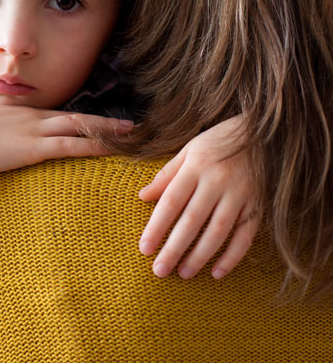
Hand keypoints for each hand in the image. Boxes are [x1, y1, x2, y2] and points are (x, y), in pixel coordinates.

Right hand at [0, 106, 133, 177]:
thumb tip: (0, 147)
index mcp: (21, 115)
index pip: (60, 116)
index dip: (83, 120)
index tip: (101, 123)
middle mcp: (33, 118)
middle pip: (77, 117)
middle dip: (105, 121)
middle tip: (130, 125)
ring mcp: (34, 131)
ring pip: (80, 127)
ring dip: (108, 130)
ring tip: (131, 134)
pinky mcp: (33, 148)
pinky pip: (71, 145)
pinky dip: (93, 145)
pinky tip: (110, 149)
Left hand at [137, 116, 259, 279]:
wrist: (262, 132)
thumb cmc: (217, 141)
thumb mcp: (188, 150)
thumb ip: (166, 175)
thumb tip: (143, 197)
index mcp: (196, 166)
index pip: (171, 201)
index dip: (156, 227)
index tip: (144, 248)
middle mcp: (217, 181)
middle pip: (192, 221)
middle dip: (174, 248)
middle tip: (159, 270)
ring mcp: (240, 194)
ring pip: (218, 231)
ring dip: (200, 256)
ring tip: (184, 273)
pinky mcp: (258, 205)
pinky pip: (245, 235)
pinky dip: (232, 256)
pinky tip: (217, 272)